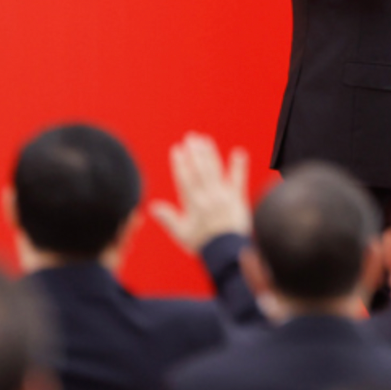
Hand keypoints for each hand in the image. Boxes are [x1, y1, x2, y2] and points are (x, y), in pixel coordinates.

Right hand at [150, 133, 250, 254]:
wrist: (227, 252)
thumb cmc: (203, 243)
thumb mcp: (182, 233)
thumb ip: (168, 218)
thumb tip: (151, 206)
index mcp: (193, 205)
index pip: (185, 179)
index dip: (180, 163)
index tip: (176, 149)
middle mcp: (208, 198)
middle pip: (200, 171)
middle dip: (194, 153)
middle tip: (191, 137)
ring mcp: (224, 197)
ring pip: (215, 171)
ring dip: (210, 154)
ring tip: (205, 140)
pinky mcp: (238, 198)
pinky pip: (238, 180)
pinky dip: (239, 166)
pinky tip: (238, 152)